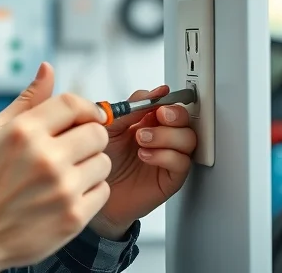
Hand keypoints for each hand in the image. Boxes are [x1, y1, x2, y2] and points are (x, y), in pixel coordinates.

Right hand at [0, 63, 111, 271]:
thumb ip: (26, 101)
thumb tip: (48, 69)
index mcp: (24, 132)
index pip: (73, 104)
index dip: (85, 107)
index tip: (86, 116)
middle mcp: (46, 158)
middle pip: (96, 132)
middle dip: (87, 136)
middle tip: (72, 148)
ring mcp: (62, 189)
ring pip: (103, 162)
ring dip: (89, 165)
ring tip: (67, 174)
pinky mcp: (73, 217)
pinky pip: (102, 191)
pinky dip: (89, 191)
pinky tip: (67, 194)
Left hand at [88, 85, 196, 238]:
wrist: (93, 189)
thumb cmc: (100, 159)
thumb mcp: (109, 127)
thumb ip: (128, 110)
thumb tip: (151, 93)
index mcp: (148, 122)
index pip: (168, 105)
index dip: (166, 100)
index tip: (160, 97)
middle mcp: (162, 138)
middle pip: (185, 119)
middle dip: (175, 115)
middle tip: (159, 116)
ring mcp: (168, 157)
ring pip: (188, 139)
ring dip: (167, 135)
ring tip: (142, 139)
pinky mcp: (170, 178)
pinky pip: (182, 163)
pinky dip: (165, 156)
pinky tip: (145, 156)